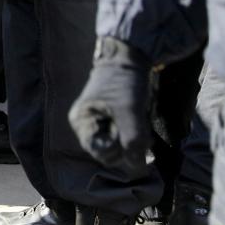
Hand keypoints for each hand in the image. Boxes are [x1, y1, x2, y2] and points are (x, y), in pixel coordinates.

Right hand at [69, 37, 154, 175]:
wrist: (130, 58)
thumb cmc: (125, 82)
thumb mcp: (130, 112)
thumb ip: (132, 140)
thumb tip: (137, 166)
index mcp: (82, 122)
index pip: (102, 153)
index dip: (120, 149)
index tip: (130, 132)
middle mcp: (86, 126)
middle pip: (111, 152)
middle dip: (130, 144)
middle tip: (141, 128)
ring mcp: (99, 123)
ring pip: (121, 146)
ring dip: (136, 139)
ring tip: (143, 122)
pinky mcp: (112, 120)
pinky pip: (125, 137)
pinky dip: (136, 133)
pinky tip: (142, 122)